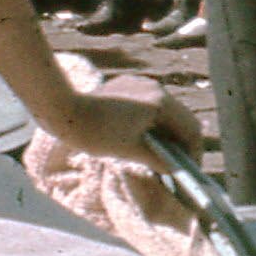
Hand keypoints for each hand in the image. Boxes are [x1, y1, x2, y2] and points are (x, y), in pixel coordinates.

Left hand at [39, 70, 205, 164]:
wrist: (62, 111)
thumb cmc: (95, 133)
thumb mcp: (132, 152)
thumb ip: (159, 161)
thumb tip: (176, 170)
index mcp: (160, 103)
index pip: (191, 129)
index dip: (193, 152)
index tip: (190, 170)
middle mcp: (155, 88)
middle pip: (181, 118)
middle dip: (181, 143)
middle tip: (177, 165)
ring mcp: (140, 84)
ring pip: (165, 111)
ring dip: (166, 133)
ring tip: (160, 155)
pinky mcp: (126, 85)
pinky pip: (149, 105)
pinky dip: (152, 123)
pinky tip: (143, 139)